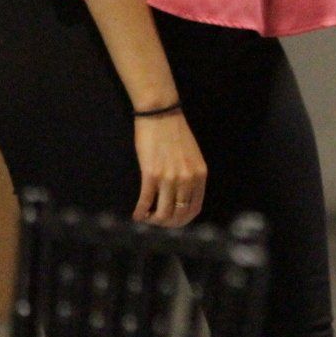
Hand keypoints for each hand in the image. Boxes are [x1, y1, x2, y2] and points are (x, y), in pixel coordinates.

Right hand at [133, 111, 207, 226]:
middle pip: (178, 215)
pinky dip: (139, 212)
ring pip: (162, 214)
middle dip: (165, 223)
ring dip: (152, 220)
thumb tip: (181, 198)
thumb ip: (191, 176)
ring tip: (145, 216)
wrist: (161, 113)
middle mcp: (187, 179)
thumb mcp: (192, 156)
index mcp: (199, 175)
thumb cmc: (175, 133)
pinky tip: (136, 213)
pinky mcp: (151, 174)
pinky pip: (145, 202)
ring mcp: (170, 177)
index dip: (180, 221)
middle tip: (155, 220)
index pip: (194, 210)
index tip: (170, 221)